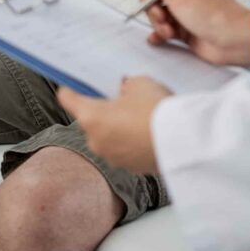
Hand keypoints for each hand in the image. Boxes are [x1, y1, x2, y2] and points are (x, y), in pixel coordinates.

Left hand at [57, 76, 171, 172]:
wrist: (181, 140)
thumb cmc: (156, 109)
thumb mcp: (140, 83)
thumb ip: (126, 85)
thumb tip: (124, 91)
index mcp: (91, 116)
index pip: (67, 99)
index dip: (70, 88)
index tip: (74, 84)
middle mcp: (95, 140)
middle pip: (90, 119)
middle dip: (103, 109)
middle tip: (121, 97)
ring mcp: (111, 157)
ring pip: (107, 136)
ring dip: (117, 126)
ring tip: (140, 115)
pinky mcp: (128, 167)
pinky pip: (123, 149)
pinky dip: (130, 141)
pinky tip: (147, 131)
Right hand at [139, 0, 249, 67]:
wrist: (234, 41)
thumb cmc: (212, 13)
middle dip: (153, 7)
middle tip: (162, 17)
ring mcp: (185, 6)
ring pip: (157, 10)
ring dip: (158, 23)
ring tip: (169, 32)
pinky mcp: (185, 26)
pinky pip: (164, 27)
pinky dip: (160, 33)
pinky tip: (160, 39)